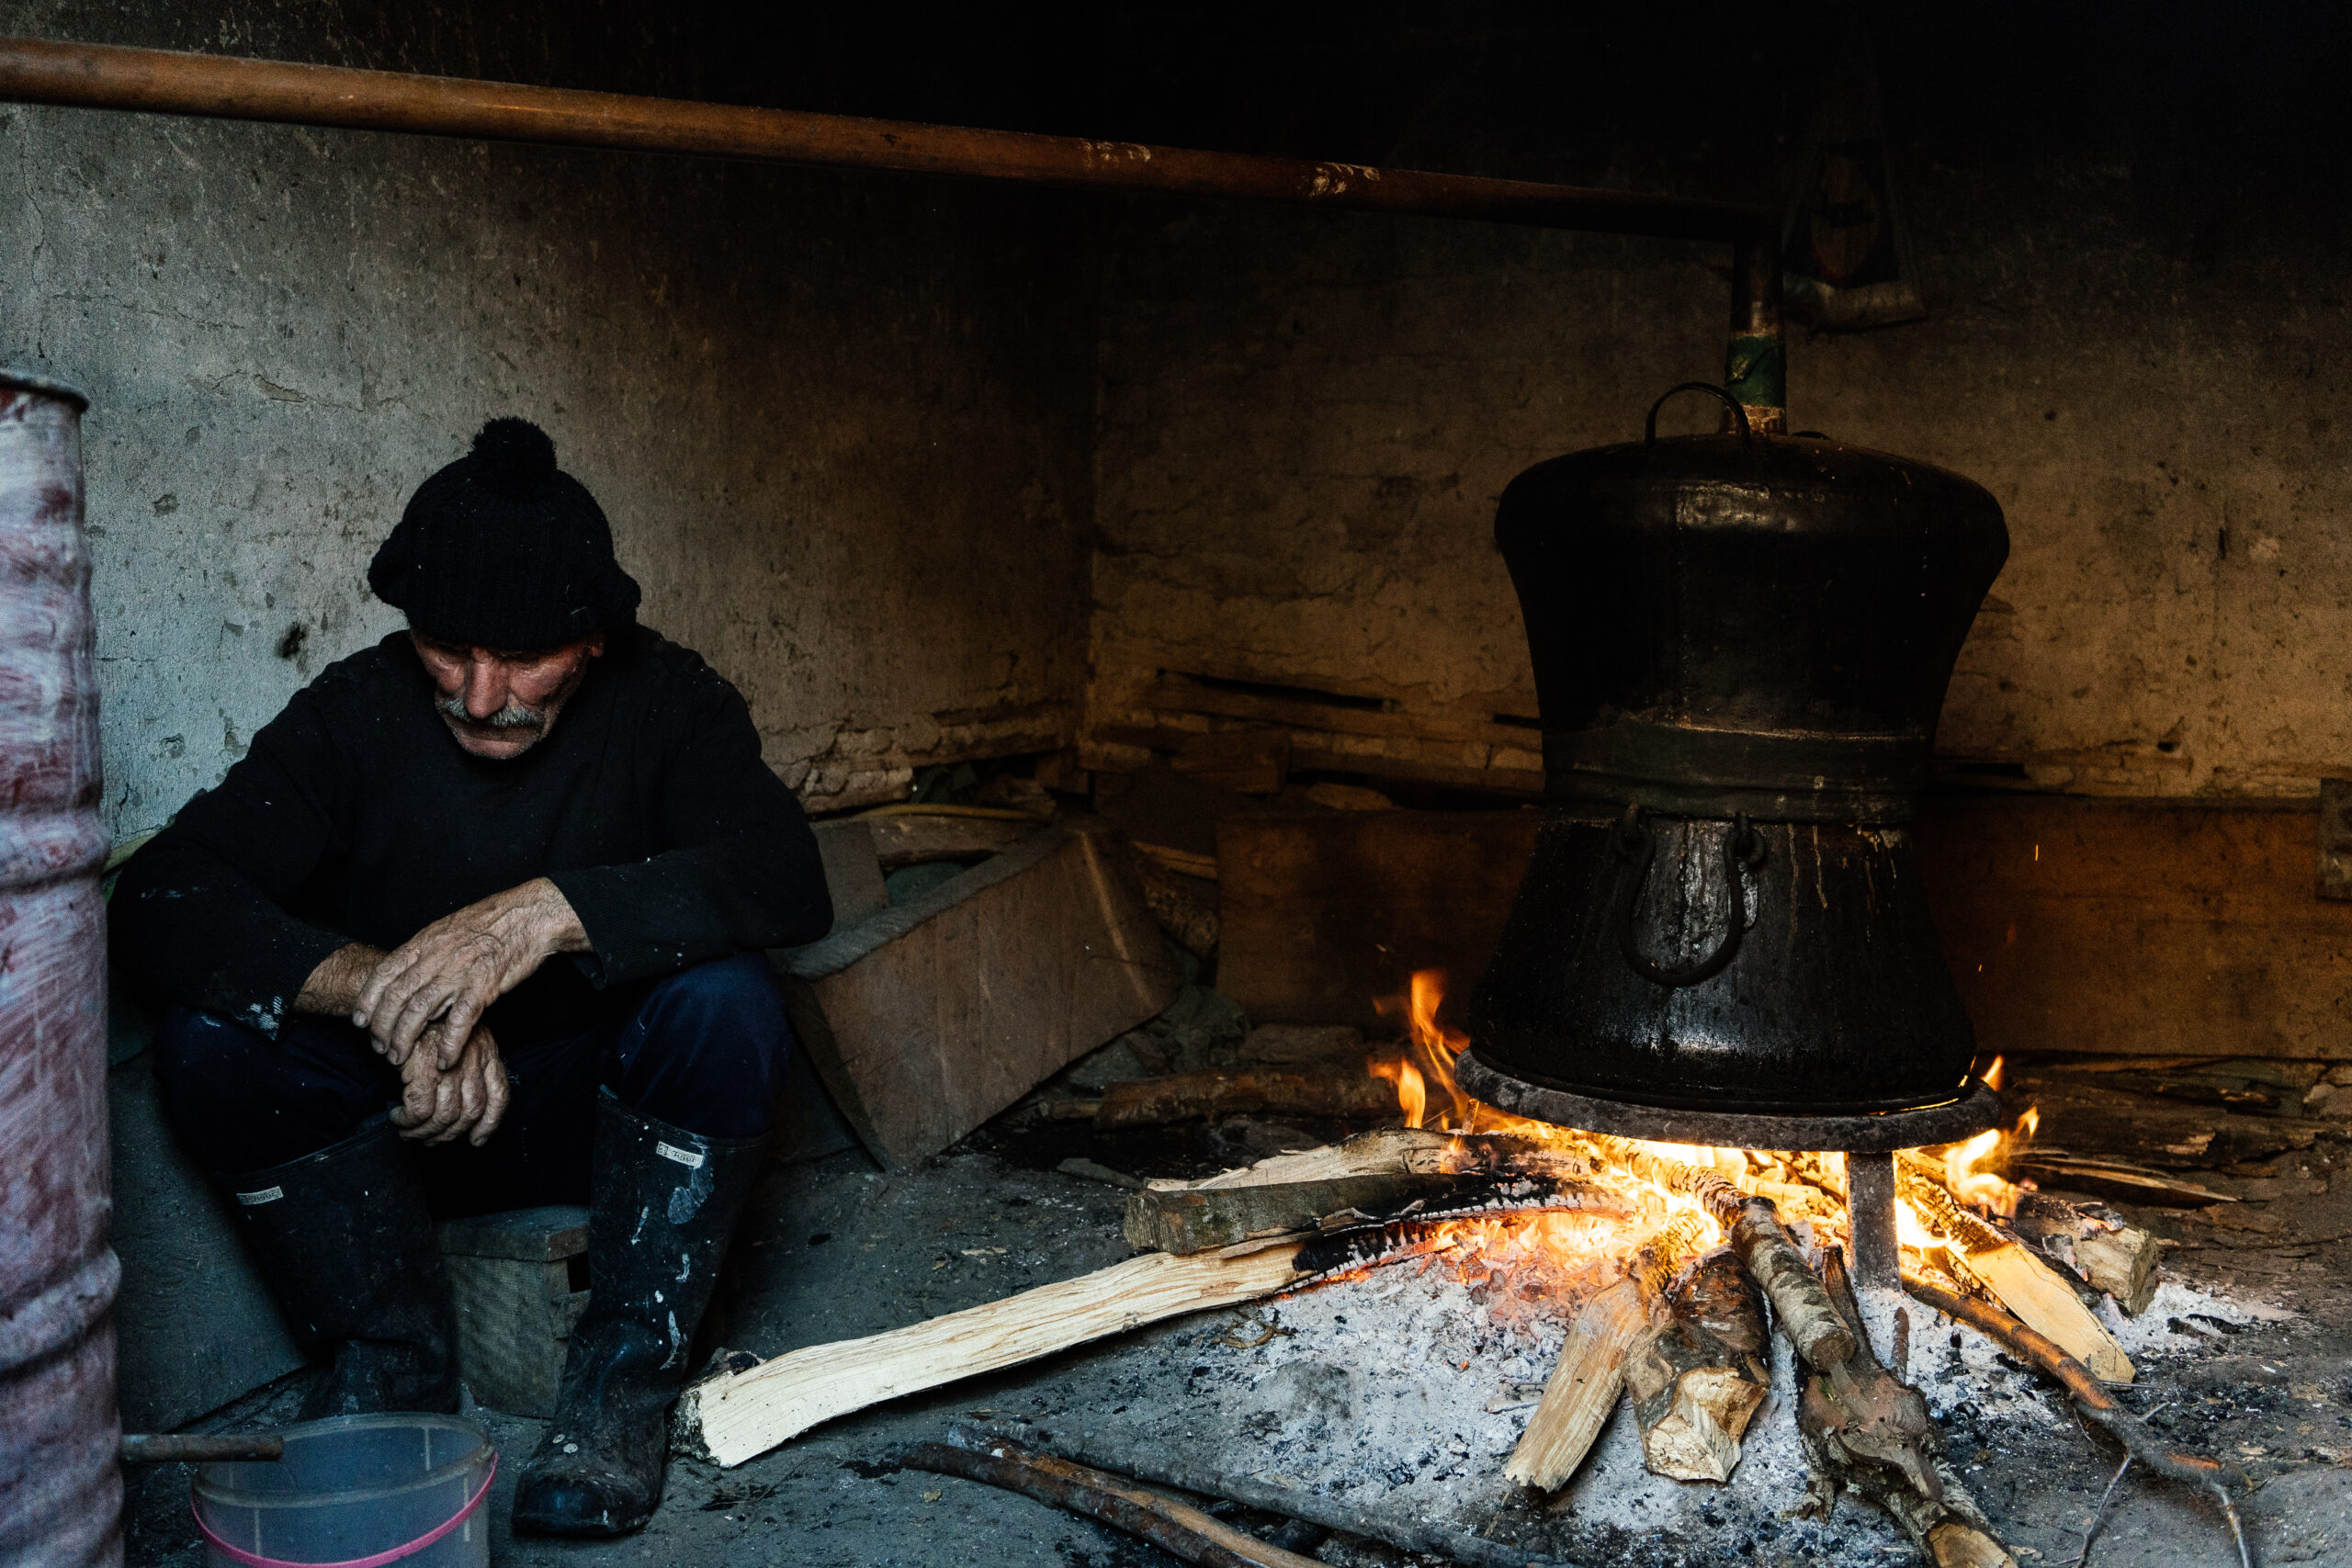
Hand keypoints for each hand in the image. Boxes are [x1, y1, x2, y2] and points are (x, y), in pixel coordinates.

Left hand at [354, 878, 587, 1066]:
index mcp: (426, 941)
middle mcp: (437, 956)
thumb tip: (406, 970)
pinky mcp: (485, 985)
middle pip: (397, 997)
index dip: (367, 1000)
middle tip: (380, 1048)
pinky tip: (443, 1059)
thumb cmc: (493, 921)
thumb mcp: (448, 928)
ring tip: (399, 1058)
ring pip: (420, 1010)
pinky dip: (449, 1043)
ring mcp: (460, 971)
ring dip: (405, 1039)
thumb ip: (426, 951)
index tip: (360, 1022)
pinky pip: (460, 1020)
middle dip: (383, 1028)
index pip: (384, 973)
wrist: (531, 915)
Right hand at [389, 1022, 509, 1145]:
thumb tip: (466, 1114)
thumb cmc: (426, 1025)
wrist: (399, 1000)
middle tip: (429, 1139)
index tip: (476, 1140)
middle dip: (449, 1134)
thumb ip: (467, 1068)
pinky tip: (398, 1116)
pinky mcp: (423, 1066)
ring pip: (445, 1116)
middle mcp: (474, 1057)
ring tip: (409, 1131)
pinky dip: (408, 1121)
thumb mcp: (457, 1040)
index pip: (499, 1094)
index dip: (490, 1122)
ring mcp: (450, 1062)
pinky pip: (420, 1110)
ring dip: (424, 1132)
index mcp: (486, 1051)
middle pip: (471, 1111)